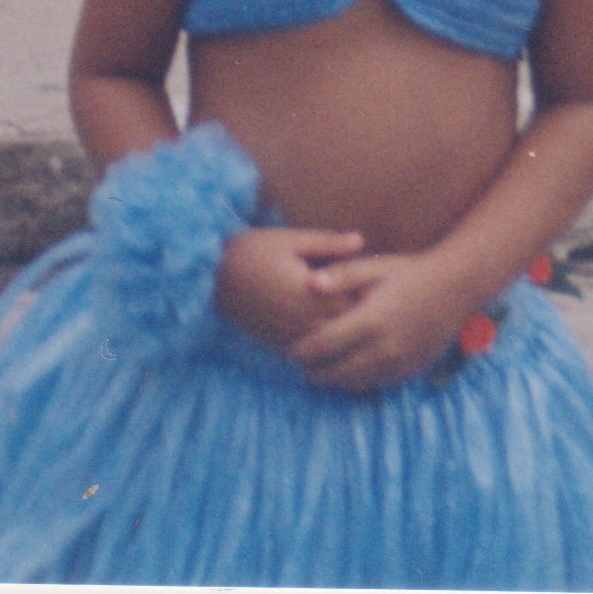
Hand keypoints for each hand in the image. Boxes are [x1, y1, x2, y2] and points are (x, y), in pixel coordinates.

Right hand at [212, 222, 368, 355]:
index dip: (372, 296)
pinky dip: (325, 345)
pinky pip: (312, 353)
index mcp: (312, 292)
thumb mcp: (290, 240)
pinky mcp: (279, 345)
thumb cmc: (251, 251)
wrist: (210, 278)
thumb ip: (327, 244)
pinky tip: (331, 332)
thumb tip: (362, 241)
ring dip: (345, 334)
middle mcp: (305, 320)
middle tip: (376, 305)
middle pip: (348, 328)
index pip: (357, 302)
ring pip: (332, 345)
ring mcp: (292, 336)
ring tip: (359, 322)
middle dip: (363, 317)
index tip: (382, 286)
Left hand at [285, 248, 478, 391]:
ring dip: (335, 380)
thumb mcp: (374, 266)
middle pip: (337, 372)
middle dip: (314, 372)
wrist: (456, 286)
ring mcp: (400, 362)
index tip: (289, 352)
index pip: (324, 345)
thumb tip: (308, 283)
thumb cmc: (410, 271)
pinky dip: (358, 382)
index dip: (302, 352)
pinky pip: (377, 384)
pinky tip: (348, 374)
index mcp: (370, 320)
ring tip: (320, 373)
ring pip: (356, 383)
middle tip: (300, 367)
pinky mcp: (411, 369)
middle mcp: (384, 347)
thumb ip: (341, 276)